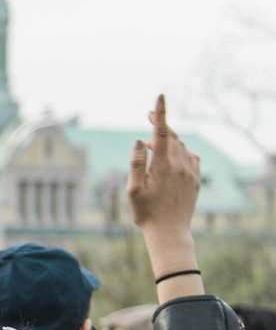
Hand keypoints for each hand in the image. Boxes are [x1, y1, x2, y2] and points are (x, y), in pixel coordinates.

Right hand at [127, 96, 202, 243]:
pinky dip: (180, 151)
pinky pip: (191, 156)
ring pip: (181, 146)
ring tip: (152, 148)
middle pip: (172, 136)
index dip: (160, 114)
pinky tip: (173, 156)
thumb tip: (139, 142)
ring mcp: (191, 171)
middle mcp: (181, 164)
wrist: (170, 233)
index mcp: (164, 165)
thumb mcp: (133, 190)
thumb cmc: (147, 213)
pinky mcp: (196, 179)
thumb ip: (136, 163)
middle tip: (148, 117)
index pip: (162, 133)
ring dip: (167, 141)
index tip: (160, 97)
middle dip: (160, 124)